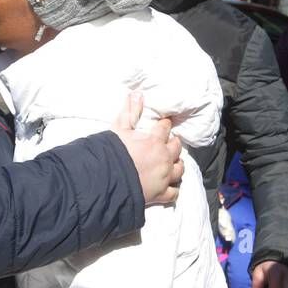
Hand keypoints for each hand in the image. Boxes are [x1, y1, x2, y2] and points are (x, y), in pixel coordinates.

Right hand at [112, 91, 183, 205]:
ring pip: (180, 170)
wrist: (108, 180)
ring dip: (178, 165)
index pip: (165, 128)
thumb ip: (130, 111)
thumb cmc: (113, 153)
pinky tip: (172, 187)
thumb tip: (136, 93)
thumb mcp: (120, 129)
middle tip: (171, 142)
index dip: (165, 124)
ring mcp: (164, 178)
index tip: (165, 123)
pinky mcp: (161, 194)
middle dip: (175, 143)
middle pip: (177, 148)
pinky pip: (173, 193)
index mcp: (155, 141)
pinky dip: (174, 190)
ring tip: (175, 163)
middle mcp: (164, 158)